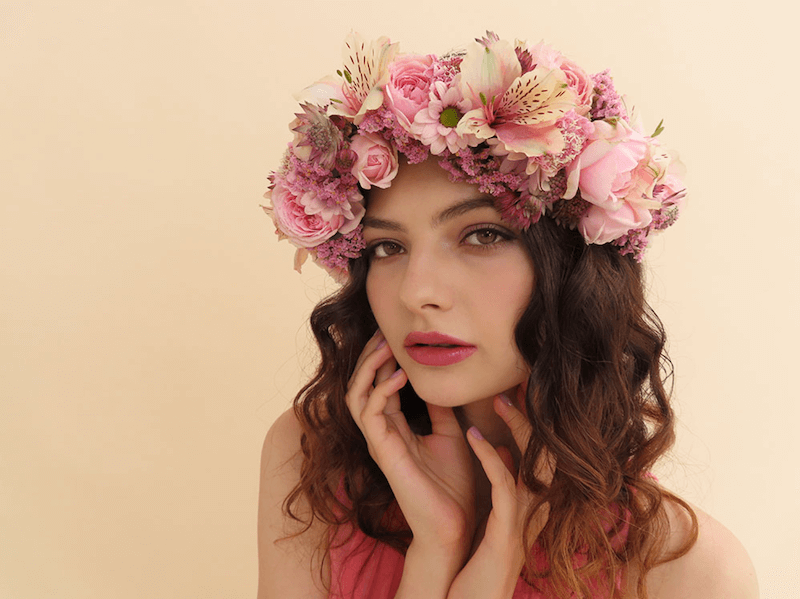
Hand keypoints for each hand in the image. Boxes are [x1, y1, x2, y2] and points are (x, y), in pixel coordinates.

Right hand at [345, 330, 477, 557]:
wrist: (454, 524)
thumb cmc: (453, 485)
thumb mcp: (450, 434)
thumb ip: (439, 410)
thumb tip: (438, 382)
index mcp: (395, 427)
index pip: (378, 384)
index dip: (383, 359)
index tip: (395, 334)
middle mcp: (381, 433)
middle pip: (360, 385)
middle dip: (368, 357)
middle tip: (383, 333)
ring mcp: (379, 443)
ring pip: (356, 396)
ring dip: (368, 369)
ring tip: (386, 348)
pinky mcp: (383, 453)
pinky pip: (370, 415)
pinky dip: (380, 391)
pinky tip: (400, 377)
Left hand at [447, 387, 554, 598]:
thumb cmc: (483, 559)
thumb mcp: (497, 515)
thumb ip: (505, 484)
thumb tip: (504, 451)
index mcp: (533, 501)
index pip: (542, 451)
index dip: (536, 420)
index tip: (524, 388)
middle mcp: (537, 508)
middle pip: (547, 451)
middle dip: (535, 416)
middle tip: (518, 383)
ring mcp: (526, 520)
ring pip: (533, 463)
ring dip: (517, 428)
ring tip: (498, 400)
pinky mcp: (508, 532)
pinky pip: (505, 486)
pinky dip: (492, 459)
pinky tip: (476, 437)